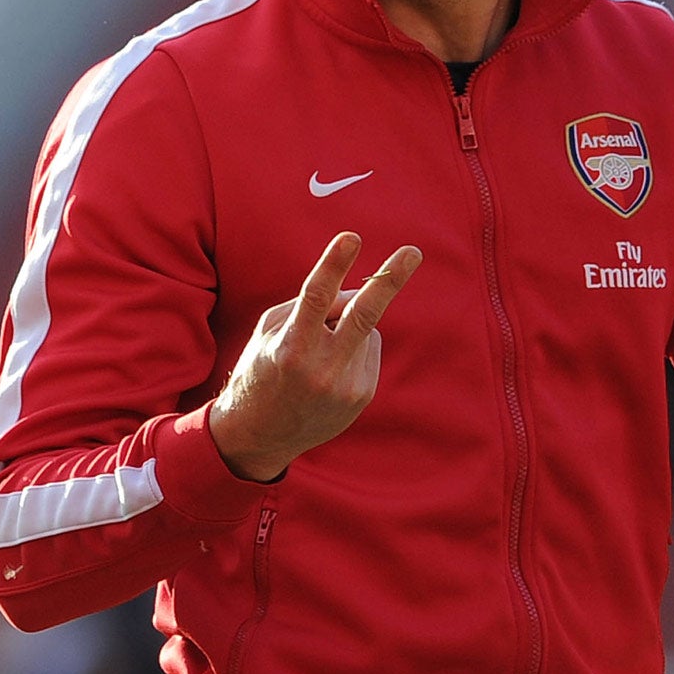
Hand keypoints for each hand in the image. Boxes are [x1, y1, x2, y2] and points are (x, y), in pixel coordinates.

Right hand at [209, 231, 423, 481]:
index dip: (333, 264)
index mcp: (290, 348)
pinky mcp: (362, 396)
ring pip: (364, 328)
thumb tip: (358, 293)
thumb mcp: (270, 332)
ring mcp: (346, 386)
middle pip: (363, 316)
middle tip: (413, 252)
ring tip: (317, 354)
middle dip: (389, 281)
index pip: (315, 297)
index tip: (351, 238)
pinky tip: (329, 369)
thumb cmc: (262, 369)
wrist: (261, 434)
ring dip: (347, 326)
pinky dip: (354, 347)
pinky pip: (369, 349)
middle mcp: (321, 369)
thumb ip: (311, 305)